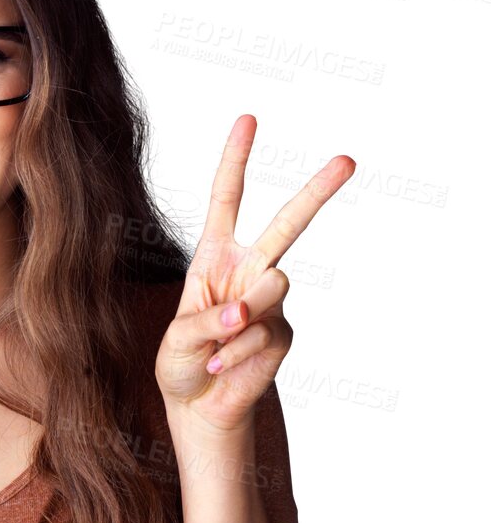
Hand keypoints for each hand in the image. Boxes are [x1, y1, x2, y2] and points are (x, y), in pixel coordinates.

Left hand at [155, 114, 353, 436]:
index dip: (236, 161)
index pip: (228, 200)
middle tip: (348, 159)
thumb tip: (246, 312)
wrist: (198, 403)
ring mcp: (270, 301)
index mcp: (215, 256)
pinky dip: (236, 354)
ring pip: (273, 285)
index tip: (248, 120)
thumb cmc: (181, 362)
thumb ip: (205, 321)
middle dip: (317, 192)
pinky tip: (222, 366)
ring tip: (215, 344)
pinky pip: (263, 333)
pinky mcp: (283, 332)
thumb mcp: (175, 338)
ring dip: (238, 319)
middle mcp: (248, 270)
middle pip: (287, 224)